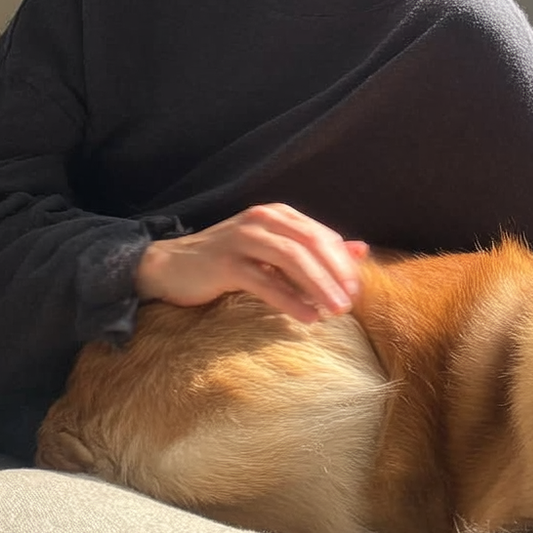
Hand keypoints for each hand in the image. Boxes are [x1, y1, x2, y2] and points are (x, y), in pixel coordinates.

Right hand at [136, 203, 368, 322]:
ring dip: (318, 285)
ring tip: (336, 311)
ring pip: (291, 258)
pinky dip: (290, 300)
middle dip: (336, 273)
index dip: (342, 261)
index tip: (358, 289)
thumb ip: (313, 250)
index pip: (320, 234)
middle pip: (310, 243)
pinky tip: (307, 317)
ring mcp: (242, 238)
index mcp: (276, 214)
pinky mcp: (225, 262)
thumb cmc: (228, 261)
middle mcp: (260, 218)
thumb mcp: (273, 252)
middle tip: (351, 301)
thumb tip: (361, 250)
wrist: (170, 266)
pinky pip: (265, 281)